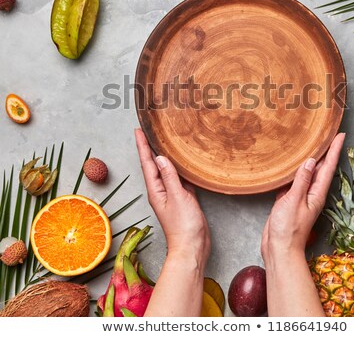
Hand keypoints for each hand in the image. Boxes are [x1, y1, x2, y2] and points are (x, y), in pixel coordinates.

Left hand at [135, 128, 210, 265]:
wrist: (192, 246)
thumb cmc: (184, 226)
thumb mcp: (178, 197)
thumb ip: (170, 177)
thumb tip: (160, 158)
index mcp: (156, 190)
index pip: (147, 163)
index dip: (143, 146)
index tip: (138, 131)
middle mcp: (160, 190)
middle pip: (152, 164)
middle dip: (148, 147)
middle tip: (146, 130)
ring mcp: (171, 194)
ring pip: (164, 169)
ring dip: (162, 155)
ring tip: (161, 140)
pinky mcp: (182, 197)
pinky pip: (176, 177)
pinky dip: (176, 166)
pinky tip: (180, 161)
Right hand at [261, 133, 345, 260]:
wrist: (279, 248)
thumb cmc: (288, 228)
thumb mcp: (294, 201)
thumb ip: (302, 181)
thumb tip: (309, 161)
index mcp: (317, 194)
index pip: (328, 167)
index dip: (334, 151)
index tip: (340, 136)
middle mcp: (311, 194)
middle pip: (320, 168)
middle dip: (326, 151)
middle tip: (329, 135)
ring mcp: (301, 197)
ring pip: (307, 174)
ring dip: (310, 160)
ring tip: (312, 145)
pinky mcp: (289, 200)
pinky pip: (294, 182)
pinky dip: (294, 172)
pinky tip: (291, 166)